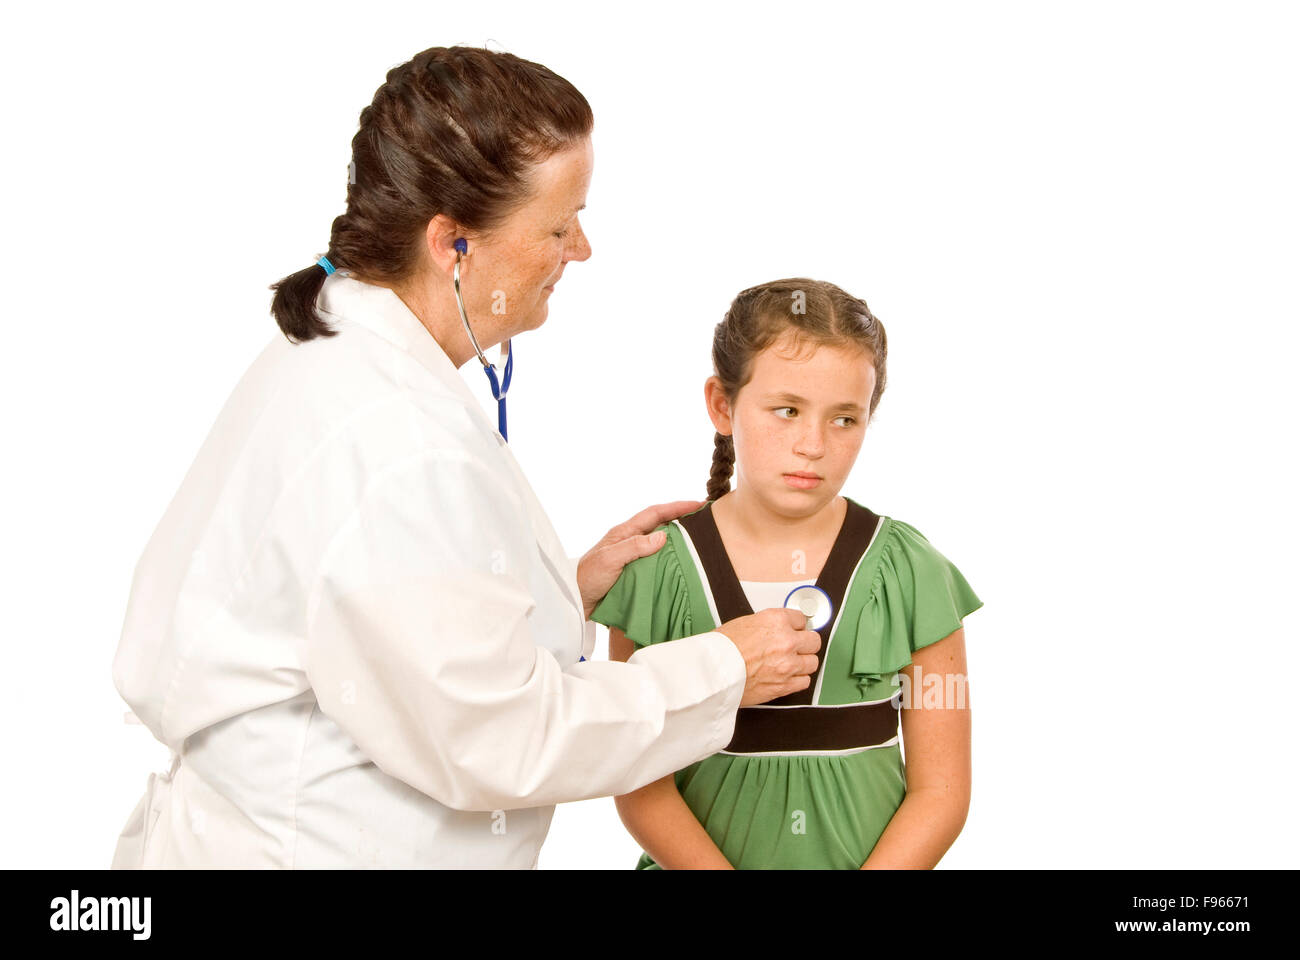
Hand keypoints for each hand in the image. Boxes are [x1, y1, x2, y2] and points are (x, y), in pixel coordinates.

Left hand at [577, 500, 704, 619]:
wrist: (575, 602)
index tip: (698, 505)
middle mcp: (629, 541)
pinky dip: (670, 560)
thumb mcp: (610, 559)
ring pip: (660, 543)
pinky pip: (656, 561)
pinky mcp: (633, 572)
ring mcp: (632, 556)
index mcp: (624, 532)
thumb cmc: (588, 578)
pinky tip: (681, 566)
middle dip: (681, 520)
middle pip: (660, 525)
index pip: (655, 513)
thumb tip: (662, 536)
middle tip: (705, 521)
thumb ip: (635, 547)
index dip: (677, 507)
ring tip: (699, 543)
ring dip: (678, 541)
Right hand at [715, 608, 820, 705]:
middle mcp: (786, 641)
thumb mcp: (745, 624)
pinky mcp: (785, 685)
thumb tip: (777, 629)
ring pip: (812, 662)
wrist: (711, 673)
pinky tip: (787, 676)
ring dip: (803, 662)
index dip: (796, 626)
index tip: (794, 630)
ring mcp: (788, 664)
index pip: (802, 619)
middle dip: (805, 643)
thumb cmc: (721, 650)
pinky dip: (797, 679)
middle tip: (796, 646)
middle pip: (813, 641)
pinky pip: (805, 681)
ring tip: (790, 663)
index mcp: (775, 620)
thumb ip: (768, 626)